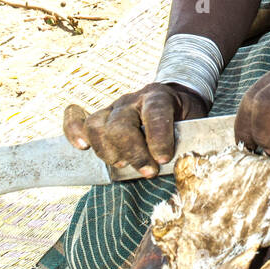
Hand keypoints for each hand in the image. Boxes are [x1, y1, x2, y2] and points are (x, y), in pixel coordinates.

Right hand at [64, 83, 206, 177]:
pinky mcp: (101, 118)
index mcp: (160, 97)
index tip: (163, 160)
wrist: (177, 99)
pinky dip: (73, 131)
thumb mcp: (195, 124)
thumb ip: (188, 141)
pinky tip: (81, 146)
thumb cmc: (185, 117)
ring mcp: (114, 108)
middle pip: (120, 125)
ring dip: (108, 152)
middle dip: (133, 153)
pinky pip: (78, 120)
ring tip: (123, 165)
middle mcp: (133, 100)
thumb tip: (185, 166)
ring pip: (97, 126)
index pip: (155, 113)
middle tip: (148, 171)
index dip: (157, 138)